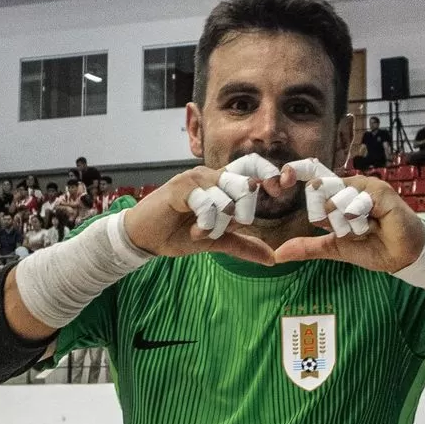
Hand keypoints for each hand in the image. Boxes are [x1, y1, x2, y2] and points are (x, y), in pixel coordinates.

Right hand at [123, 155, 276, 265]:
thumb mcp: (216, 241)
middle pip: (246, 182)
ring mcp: (194, 179)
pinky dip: (206, 224)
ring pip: (227, 196)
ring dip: (219, 223)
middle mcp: (210, 175)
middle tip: (232, 225)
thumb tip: (272, 258)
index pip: (252, 165)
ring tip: (202, 232)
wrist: (145, 238)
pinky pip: (207, 203)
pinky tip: (194, 232)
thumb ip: (243, 245)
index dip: (269, 172)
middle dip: (245, 210)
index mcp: (221, 182)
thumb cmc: (177, 233)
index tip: (280, 189)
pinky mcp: (179, 187)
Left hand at [273, 170, 424, 273]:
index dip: (298, 171)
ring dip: (347, 225)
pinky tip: (374, 226)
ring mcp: (365, 186)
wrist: (401, 257)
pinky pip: (355, 203)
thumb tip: (279, 254)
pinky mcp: (380, 191)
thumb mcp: (334, 247)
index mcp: (338, 195)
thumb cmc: (372, 247)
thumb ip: (308, 247)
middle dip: (329, 219)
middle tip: (348, 230)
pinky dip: (360, 220)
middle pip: (319, 192)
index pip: (314, 178)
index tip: (283, 176)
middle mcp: (350, 186)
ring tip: (366, 230)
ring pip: (336, 201)